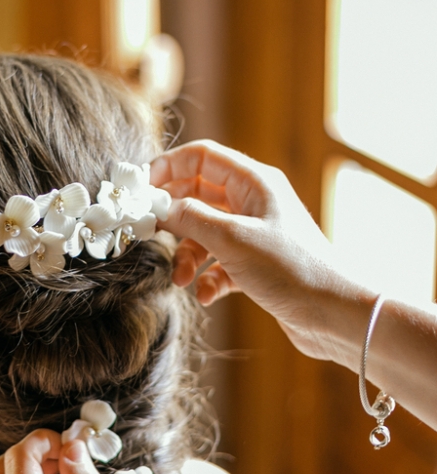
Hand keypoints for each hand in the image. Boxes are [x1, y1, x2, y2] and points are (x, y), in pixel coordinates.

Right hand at [151, 139, 369, 360]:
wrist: (333, 315)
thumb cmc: (291, 270)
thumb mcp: (232, 239)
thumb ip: (190, 218)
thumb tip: (160, 206)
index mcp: (255, 182)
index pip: (201, 158)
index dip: (167, 168)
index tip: (140, 190)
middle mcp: (255, 203)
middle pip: (198, 194)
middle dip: (174, 217)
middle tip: (149, 233)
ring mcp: (256, 234)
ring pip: (205, 232)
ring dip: (188, 255)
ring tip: (182, 278)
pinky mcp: (257, 264)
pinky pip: (220, 262)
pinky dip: (208, 277)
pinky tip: (208, 295)